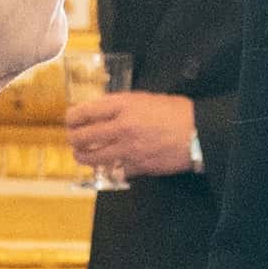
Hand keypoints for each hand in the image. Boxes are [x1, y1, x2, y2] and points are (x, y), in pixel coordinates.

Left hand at [67, 89, 201, 180]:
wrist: (198, 133)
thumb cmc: (177, 112)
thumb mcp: (146, 98)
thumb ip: (123, 105)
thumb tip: (103, 111)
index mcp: (124, 105)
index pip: (86, 111)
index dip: (73, 117)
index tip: (69, 119)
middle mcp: (122, 127)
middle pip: (84, 136)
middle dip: (73, 138)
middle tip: (72, 138)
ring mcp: (128, 149)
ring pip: (94, 157)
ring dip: (83, 156)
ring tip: (80, 155)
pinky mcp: (136, 166)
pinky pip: (114, 170)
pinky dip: (107, 168)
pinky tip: (105, 166)